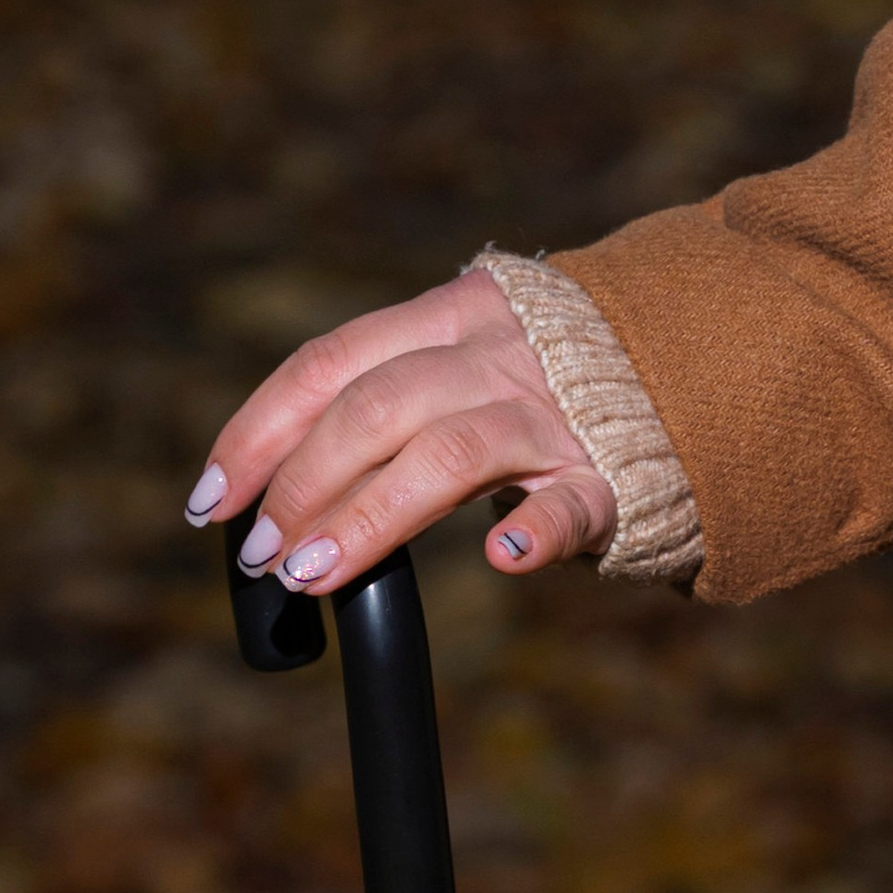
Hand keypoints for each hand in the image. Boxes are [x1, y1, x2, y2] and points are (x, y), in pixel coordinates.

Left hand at [186, 269, 614, 589]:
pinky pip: (570, 503)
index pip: (327, 365)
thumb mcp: (456, 363)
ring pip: (450, 455)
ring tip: (313, 573)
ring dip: (370, 515)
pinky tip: (503, 561)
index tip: (209, 499)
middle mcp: (493, 355)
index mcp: (444, 319)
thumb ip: (379, 404)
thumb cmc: (537, 388)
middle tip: (262, 555)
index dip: (258, 431)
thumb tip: (266, 493)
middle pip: (375, 408)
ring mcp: (553, 415)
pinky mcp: (609, 478)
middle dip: (301, 483)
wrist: (683, 372)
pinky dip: (536, 531)